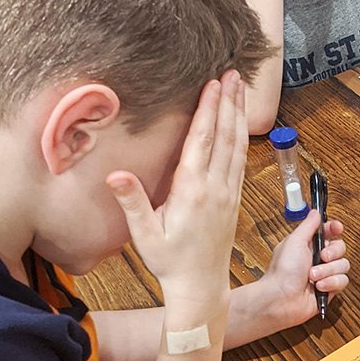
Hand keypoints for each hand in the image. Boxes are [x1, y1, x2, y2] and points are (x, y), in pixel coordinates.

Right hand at [107, 70, 246, 317]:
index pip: (203, 141)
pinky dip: (243, 136)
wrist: (201, 287)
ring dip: (240, 114)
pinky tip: (242, 124)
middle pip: (226, 136)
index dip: (208, 110)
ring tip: (241, 89)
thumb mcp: (145, 236)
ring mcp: (229, 192)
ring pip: (238, 145)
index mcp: (193, 191)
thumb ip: (132, 203)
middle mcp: (216, 187)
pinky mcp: (235, 198)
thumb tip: (116, 174)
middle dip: (229, 102)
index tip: (212, 84)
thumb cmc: (169, 262)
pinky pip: (242, 159)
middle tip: (234, 73)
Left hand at [258, 210, 349, 326]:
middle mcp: (318, 258)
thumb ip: (308, 226)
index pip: (329, 231)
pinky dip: (331, 283)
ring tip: (312, 276)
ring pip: (343, 265)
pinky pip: (342, 281)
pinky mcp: (329, 289)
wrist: (280, 299)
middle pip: (341, 247)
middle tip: (322, 256)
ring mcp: (325, 274)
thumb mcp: (295, 241)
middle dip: (333, 252)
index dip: (335, 228)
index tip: (337, 228)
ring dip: (328, 271)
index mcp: (308, 244)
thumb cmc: (283, 270)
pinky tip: (318, 287)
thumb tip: (315, 212)